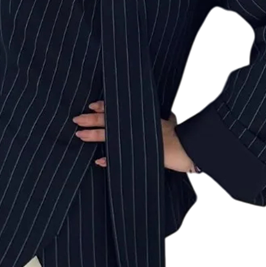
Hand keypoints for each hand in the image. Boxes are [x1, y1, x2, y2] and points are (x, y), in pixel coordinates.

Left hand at [72, 101, 196, 172]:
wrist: (189, 148)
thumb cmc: (182, 134)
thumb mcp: (171, 120)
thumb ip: (165, 117)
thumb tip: (167, 116)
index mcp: (140, 117)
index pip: (118, 108)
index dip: (103, 106)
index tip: (91, 105)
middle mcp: (135, 127)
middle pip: (109, 121)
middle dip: (91, 120)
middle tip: (77, 119)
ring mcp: (134, 141)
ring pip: (109, 137)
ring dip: (93, 136)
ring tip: (80, 135)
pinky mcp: (137, 156)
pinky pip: (119, 159)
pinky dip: (109, 160)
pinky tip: (99, 161)